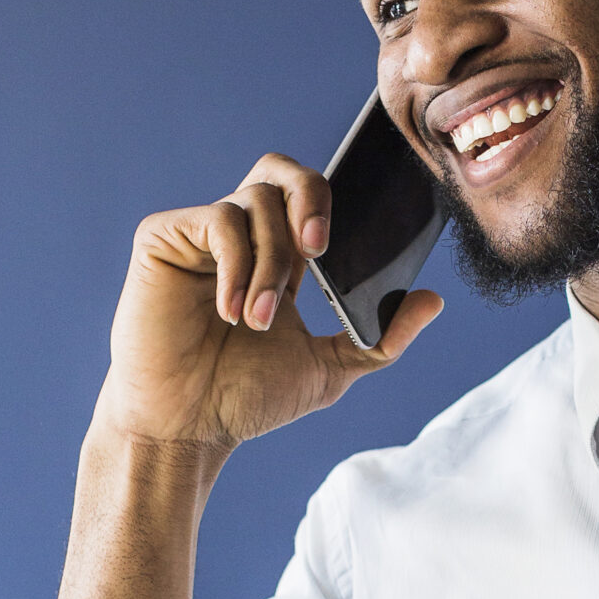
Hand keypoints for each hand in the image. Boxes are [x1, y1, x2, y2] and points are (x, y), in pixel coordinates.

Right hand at [95, 152, 441, 452]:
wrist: (185, 428)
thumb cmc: (244, 399)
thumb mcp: (328, 369)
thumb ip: (380, 338)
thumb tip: (434, 300)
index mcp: (279, 257)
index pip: (310, 198)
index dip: (331, 205)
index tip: (344, 247)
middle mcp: (241, 236)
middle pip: (280, 170)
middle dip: (309, 197)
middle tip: (319, 248)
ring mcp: (201, 234)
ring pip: (254, 203)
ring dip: (270, 265)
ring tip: (258, 321)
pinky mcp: (164, 238)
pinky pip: (216, 221)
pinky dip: (236, 266)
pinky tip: (233, 310)